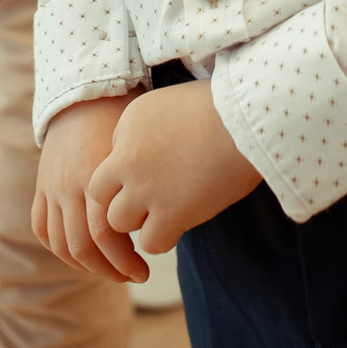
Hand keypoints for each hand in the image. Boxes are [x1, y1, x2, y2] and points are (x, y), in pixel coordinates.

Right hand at [34, 94, 145, 281]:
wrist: (86, 92)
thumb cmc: (124, 117)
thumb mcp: (138, 145)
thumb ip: (145, 182)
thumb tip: (167, 219)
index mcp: (96, 173)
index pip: (106, 234)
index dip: (126, 260)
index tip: (146, 269)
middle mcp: (69, 183)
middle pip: (83, 246)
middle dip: (110, 269)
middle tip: (134, 275)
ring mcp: (51, 186)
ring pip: (61, 244)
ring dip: (87, 265)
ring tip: (112, 270)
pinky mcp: (42, 185)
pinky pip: (42, 227)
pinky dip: (60, 248)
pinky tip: (82, 255)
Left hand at [88, 80, 260, 262]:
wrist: (244, 119)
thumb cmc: (222, 107)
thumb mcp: (172, 104)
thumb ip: (152, 130)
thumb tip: (151, 153)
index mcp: (128, 123)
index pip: (110, 159)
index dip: (128, 172)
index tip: (154, 171)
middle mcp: (127, 158)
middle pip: (101, 194)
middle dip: (122, 200)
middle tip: (151, 200)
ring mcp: (145, 189)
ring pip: (118, 222)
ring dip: (141, 221)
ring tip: (167, 213)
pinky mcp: (169, 214)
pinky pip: (150, 243)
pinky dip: (164, 239)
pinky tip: (182, 224)